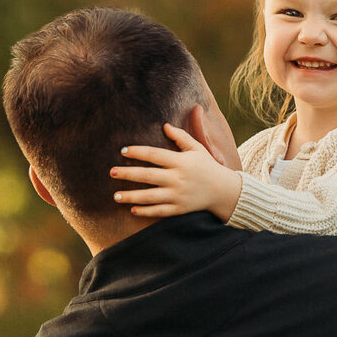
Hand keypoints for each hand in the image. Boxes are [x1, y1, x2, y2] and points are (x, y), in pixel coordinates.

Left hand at [111, 124, 242, 220]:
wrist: (224, 191)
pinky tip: (133, 209)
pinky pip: (159, 211)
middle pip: (147, 176)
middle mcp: (177, 178)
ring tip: (115, 196)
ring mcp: (178, 195)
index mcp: (180, 162)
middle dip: (128, 174)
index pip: (154, 155)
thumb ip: (181, 137)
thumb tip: (165, 125)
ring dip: (131, 196)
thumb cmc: (208, 166)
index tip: (123, 151)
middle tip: (112, 172)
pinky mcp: (179, 209)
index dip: (137, 152)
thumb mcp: (197, 149)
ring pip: (150, 196)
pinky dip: (145, 211)